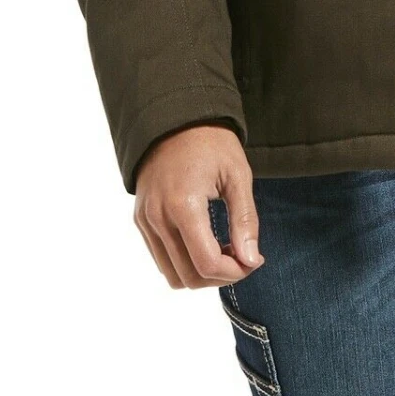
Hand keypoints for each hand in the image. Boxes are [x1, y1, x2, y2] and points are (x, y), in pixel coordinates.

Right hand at [134, 123, 263, 288]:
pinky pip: (161, 258)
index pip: (207, 264)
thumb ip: (245, 221)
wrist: (175, 118)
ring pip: (171, 274)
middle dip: (220, 276)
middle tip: (243, 256)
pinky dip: (184, 261)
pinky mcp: (140, 220)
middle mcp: (158, 217)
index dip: (235, 272)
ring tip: (224, 249)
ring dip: (201, 273)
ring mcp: (145, 220)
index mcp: (183, 205)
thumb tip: (251, 260)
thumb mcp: (238, 175)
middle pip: (188, 277)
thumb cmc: (211, 142)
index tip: (254, 260)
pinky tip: (205, 241)